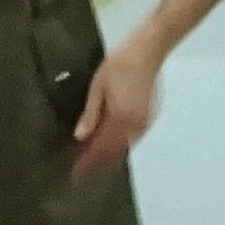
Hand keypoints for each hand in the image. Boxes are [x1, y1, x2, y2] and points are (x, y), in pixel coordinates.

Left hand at [70, 47, 158, 175]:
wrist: (147, 52)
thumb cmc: (118, 65)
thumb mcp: (98, 87)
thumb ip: (90, 114)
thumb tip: (80, 137)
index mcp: (120, 118)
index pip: (101, 147)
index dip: (88, 161)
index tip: (76, 173)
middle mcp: (134, 126)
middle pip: (114, 152)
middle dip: (98, 163)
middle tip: (82, 172)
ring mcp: (144, 123)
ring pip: (124, 147)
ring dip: (108, 156)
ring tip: (93, 163)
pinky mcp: (148, 118)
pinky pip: (131, 140)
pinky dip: (119, 146)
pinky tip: (110, 147)